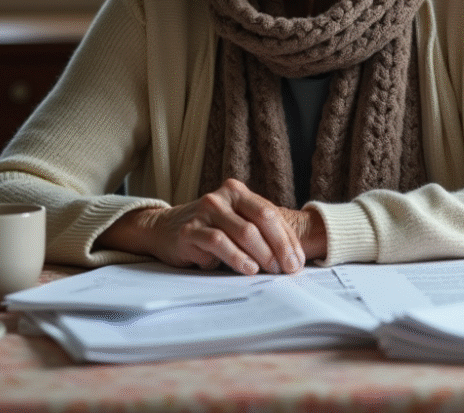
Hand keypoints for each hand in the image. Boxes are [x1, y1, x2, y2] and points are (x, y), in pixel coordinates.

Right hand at [97, 179, 324, 274]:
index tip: (298, 261)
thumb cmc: (208, 230)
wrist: (164, 229)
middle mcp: (222, 197)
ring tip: (272, 271)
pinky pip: (219, 242)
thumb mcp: (234, 223)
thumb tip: (291, 259)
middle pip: (262, 220)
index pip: (270, 214)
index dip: (288, 239)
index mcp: (238, 192)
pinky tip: (248, 269)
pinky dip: (237, 257)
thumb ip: (258, 232)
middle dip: (280, 247)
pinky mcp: (190, 230)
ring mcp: (205, 211)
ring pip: (243, 231)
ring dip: (262, 254)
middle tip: (289, 269)